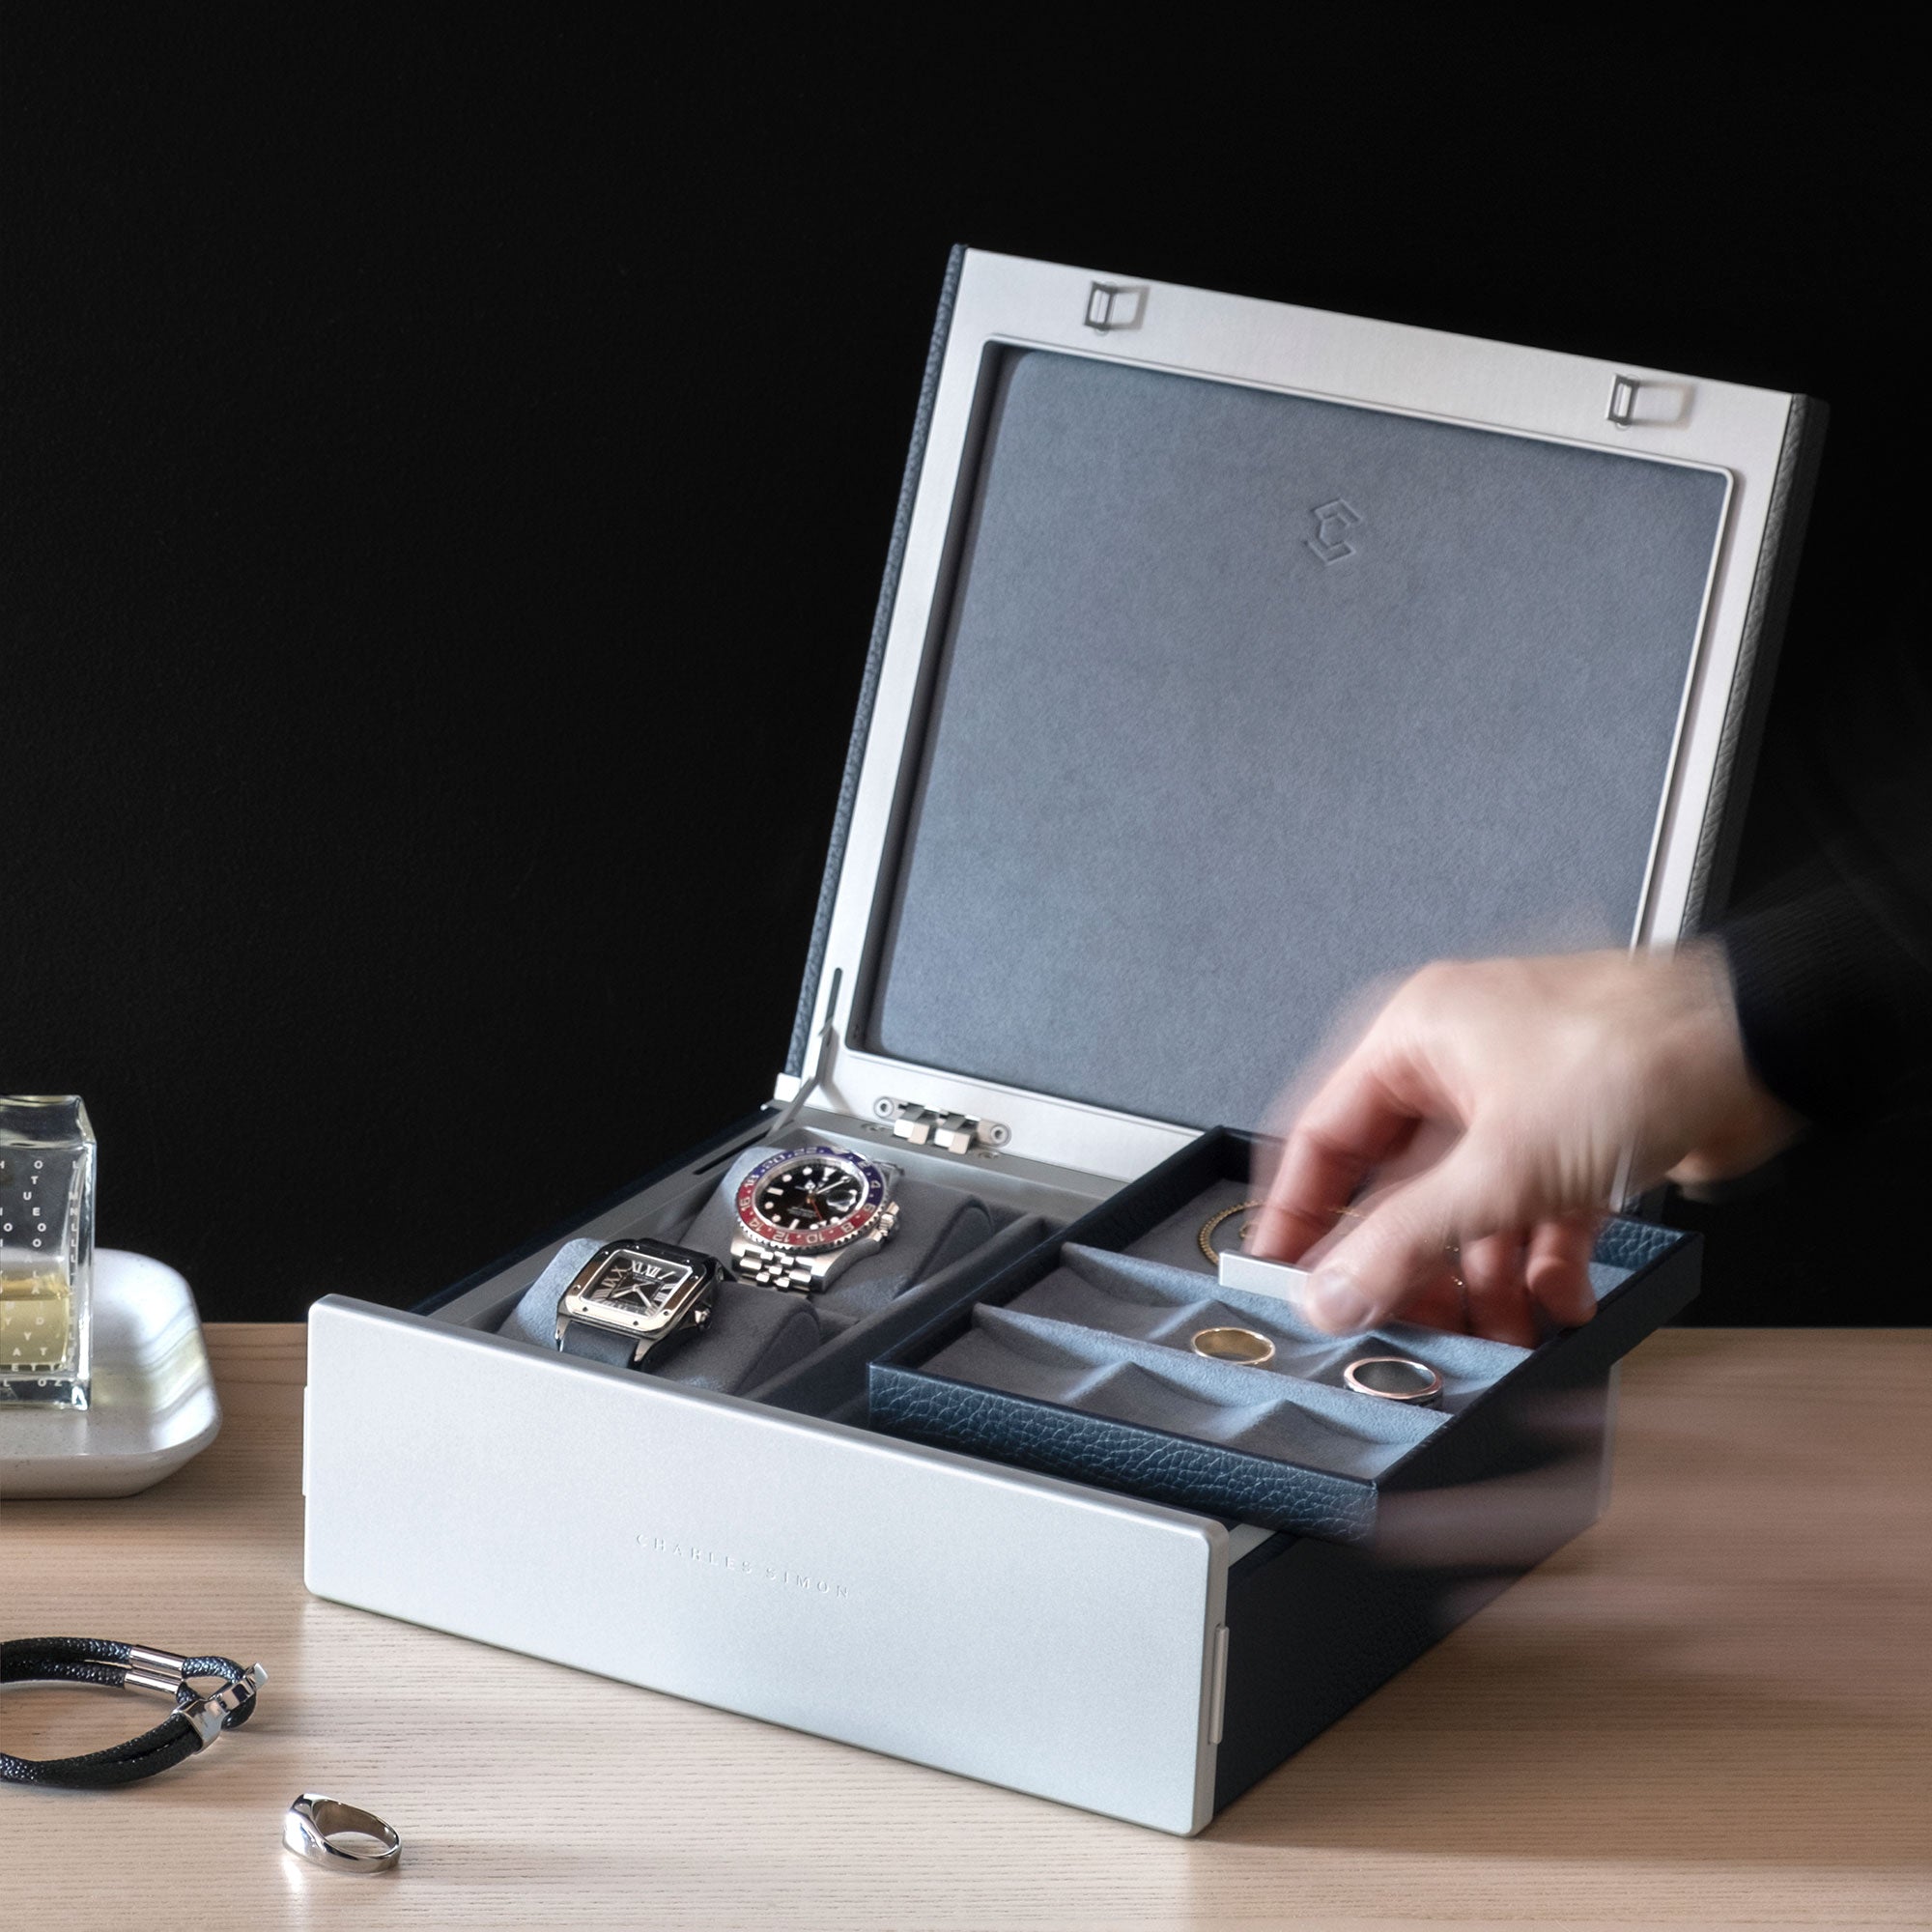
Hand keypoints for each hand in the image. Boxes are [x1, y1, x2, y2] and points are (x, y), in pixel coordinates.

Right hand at [1249, 945, 1800, 1343]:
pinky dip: (1539, 1265)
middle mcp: (1457, 1065)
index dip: (1298, 1216)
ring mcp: (1517, 1102)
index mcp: (1413, 1038)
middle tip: (1405, 1324)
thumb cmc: (1641, 1048)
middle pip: (1399, 1187)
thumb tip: (1331, 1290)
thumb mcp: (1500, 1167)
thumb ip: (1404, 1239)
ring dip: (1481, 1279)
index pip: (1322, 1137)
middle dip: (1409, 1266)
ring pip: (1469, 1210)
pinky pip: (1532, 1214)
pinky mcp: (1575, 1136)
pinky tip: (1556, 1303)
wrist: (1764, 1043)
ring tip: (1495, 1332)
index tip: (1286, 1279)